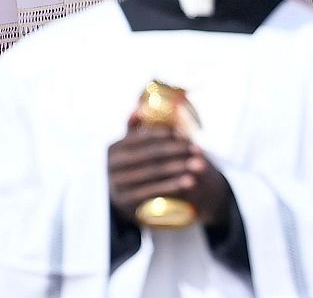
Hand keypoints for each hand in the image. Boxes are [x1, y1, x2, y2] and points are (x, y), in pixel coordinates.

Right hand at [107, 114, 229, 226]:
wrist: (126, 199)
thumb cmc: (136, 166)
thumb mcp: (132, 148)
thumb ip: (135, 129)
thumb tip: (139, 108)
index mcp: (113, 149)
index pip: (143, 138)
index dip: (165, 135)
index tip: (185, 136)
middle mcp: (111, 167)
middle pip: (151, 155)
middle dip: (177, 151)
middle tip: (198, 150)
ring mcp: (117, 186)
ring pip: (154, 173)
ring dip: (179, 168)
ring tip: (200, 165)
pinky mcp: (126, 203)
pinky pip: (153, 192)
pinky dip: (173, 185)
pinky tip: (190, 182)